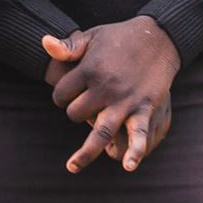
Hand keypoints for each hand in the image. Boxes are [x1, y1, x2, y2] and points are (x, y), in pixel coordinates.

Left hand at [40, 15, 179, 173]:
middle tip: (84, 106)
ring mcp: (125, 100)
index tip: (70, 92)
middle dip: (75, 113)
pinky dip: (134, 150)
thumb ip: (68, 46)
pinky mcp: (144, 107)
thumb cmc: (120, 37)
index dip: (61, 95)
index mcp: (89, 69)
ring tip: (72, 167)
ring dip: (86, 153)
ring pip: (100, 132)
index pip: (61, 94)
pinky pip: (137, 133)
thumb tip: (44, 42)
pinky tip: (128, 166)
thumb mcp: (93, 37)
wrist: (158, 36)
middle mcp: (105, 87)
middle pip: (76, 114)